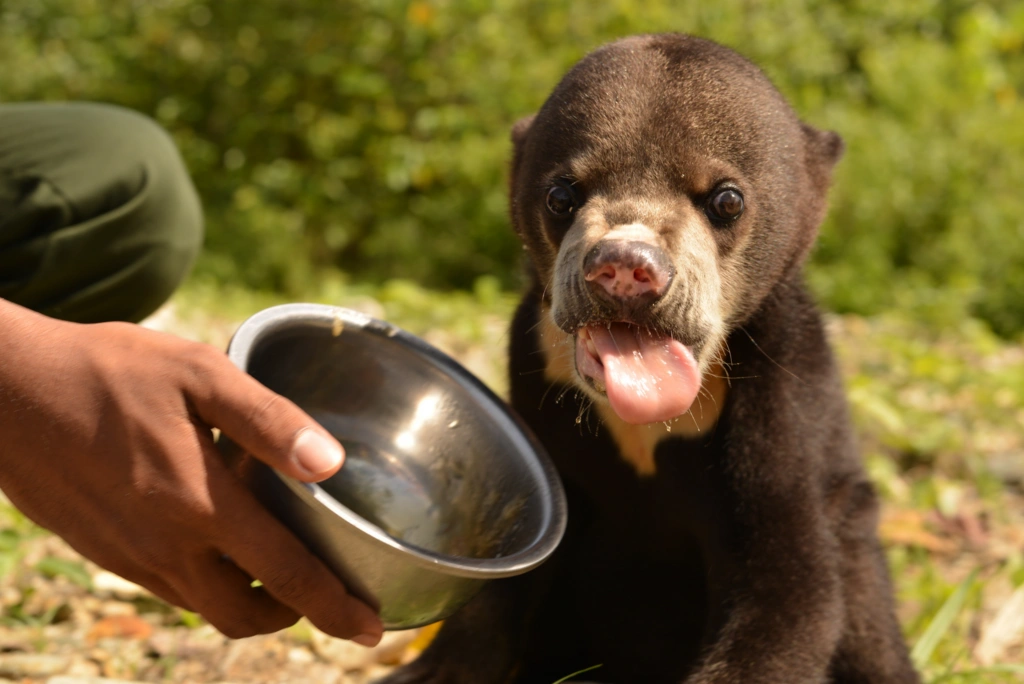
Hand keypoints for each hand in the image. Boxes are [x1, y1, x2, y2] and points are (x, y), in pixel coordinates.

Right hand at [0, 299, 382, 644]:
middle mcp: (166, 547)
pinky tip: (214, 534)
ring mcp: (129, 557)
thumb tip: (332, 465)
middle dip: (294, 616)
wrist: (5, 391)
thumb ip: (269, 421)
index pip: (286, 577)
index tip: (373, 629)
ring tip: (277, 562)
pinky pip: (168, 586)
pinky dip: (206, 579)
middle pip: (244, 617)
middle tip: (324, 589)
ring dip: (248, 599)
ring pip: (204, 607)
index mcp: (199, 505)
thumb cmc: (108, 371)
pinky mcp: (104, 552)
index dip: (336, 608)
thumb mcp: (198, 374)